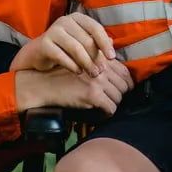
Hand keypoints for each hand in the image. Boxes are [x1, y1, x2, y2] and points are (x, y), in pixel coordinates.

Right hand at [15, 59, 133, 113]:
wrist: (44, 84)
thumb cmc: (61, 75)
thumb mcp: (80, 61)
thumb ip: (98, 60)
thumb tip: (116, 60)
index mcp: (100, 59)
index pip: (125, 72)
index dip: (127, 83)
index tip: (124, 89)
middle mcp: (101, 68)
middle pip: (125, 85)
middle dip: (121, 95)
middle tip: (114, 100)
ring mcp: (98, 81)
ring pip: (119, 98)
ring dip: (113, 104)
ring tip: (105, 105)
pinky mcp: (92, 95)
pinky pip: (110, 108)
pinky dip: (107, 112)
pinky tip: (101, 112)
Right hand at [17, 13, 115, 74]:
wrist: (36, 55)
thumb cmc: (63, 49)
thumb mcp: (80, 43)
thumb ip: (95, 42)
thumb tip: (111, 43)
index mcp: (77, 18)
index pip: (95, 28)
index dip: (105, 43)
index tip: (112, 57)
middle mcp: (65, 21)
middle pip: (87, 40)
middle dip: (96, 57)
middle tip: (101, 71)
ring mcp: (53, 31)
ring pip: (76, 48)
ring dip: (86, 63)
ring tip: (93, 74)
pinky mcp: (44, 43)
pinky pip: (62, 56)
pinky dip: (72, 66)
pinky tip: (78, 72)